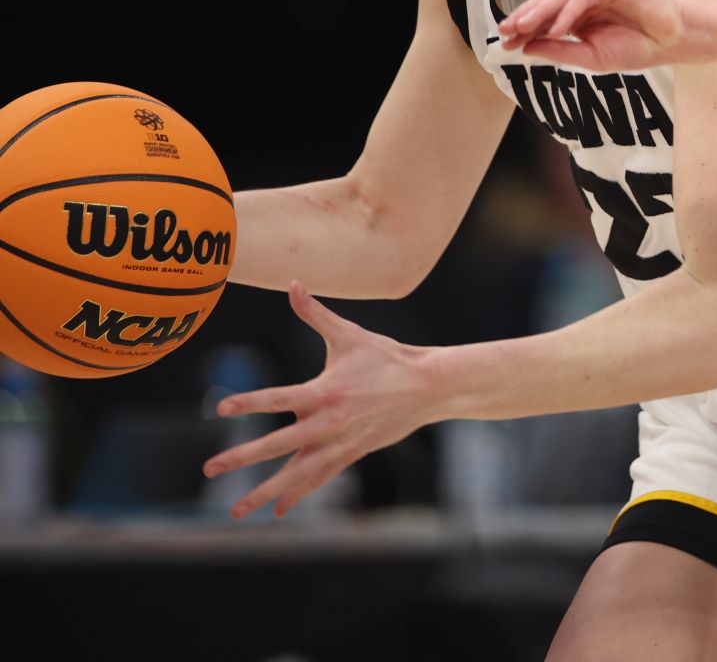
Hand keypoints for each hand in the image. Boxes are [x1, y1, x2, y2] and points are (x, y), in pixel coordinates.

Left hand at [202, 282, 436, 517]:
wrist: (428, 387)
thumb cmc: (387, 358)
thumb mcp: (350, 335)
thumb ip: (315, 314)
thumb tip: (294, 284)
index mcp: (324, 391)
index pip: (278, 398)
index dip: (249, 402)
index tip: (221, 408)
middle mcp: (328, 422)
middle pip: (277, 444)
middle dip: (241, 457)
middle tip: (210, 468)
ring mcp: (339, 442)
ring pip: (296, 473)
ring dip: (265, 491)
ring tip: (236, 510)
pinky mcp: (350, 453)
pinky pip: (319, 478)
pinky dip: (298, 494)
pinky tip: (277, 510)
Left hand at [498, 0, 686, 70]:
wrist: (672, 40)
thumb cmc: (637, 48)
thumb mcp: (590, 56)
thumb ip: (560, 51)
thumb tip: (527, 47)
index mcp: (578, 15)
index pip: (544, 19)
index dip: (524, 29)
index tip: (504, 44)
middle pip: (547, 3)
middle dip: (524, 17)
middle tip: (505, 31)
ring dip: (539, 12)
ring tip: (521, 27)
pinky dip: (568, 11)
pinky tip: (556, 28)